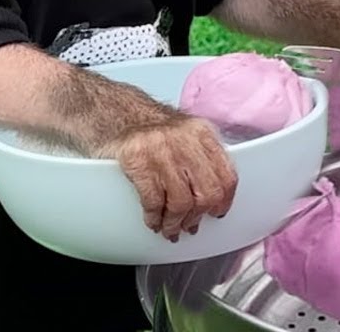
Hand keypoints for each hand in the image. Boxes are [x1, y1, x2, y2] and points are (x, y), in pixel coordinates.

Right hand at [102, 116, 237, 240]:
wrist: (112, 110)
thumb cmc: (147, 126)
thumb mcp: (184, 132)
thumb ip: (201, 156)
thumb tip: (213, 194)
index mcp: (202, 133)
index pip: (227, 175)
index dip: (224, 201)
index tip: (217, 213)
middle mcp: (185, 140)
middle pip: (207, 192)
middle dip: (198, 216)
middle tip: (190, 225)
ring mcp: (161, 150)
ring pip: (181, 202)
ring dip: (175, 223)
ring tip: (170, 229)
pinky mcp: (137, 161)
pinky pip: (153, 201)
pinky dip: (154, 217)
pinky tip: (153, 221)